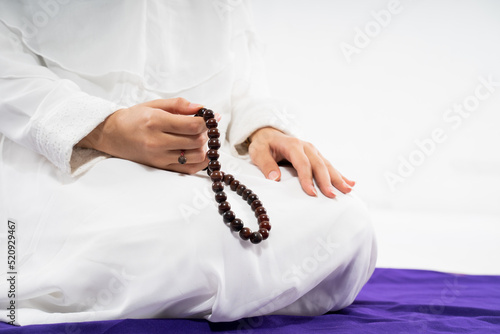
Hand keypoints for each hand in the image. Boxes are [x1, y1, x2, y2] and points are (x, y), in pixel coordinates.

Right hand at [77, 98, 210, 173]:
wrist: (111, 134)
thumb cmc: (133, 118)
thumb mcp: (154, 104)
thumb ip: (179, 105)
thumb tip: (202, 108)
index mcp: (156, 121)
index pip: (193, 125)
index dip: (207, 122)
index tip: (210, 118)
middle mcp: (158, 141)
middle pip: (197, 141)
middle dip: (206, 134)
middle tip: (204, 128)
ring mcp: (159, 157)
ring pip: (196, 156)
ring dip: (204, 147)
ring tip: (199, 139)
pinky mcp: (160, 166)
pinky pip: (188, 169)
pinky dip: (200, 162)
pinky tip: (199, 152)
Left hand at [248, 127, 354, 197]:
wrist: (269, 135)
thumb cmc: (263, 145)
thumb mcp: (258, 152)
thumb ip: (266, 164)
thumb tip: (274, 178)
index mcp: (292, 145)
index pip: (302, 163)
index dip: (307, 178)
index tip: (311, 193)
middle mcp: (306, 147)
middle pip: (319, 164)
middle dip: (327, 181)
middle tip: (332, 196)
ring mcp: (313, 151)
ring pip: (327, 165)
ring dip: (338, 178)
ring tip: (348, 190)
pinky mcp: (316, 155)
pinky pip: (329, 166)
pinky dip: (340, 174)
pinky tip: (351, 182)